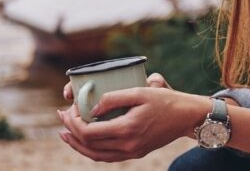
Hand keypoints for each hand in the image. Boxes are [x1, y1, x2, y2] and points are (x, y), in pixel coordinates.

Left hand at [57, 76, 201, 161]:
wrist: (187, 117)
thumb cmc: (167, 101)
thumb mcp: (141, 92)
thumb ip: (114, 97)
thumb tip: (92, 108)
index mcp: (127, 129)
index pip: (88, 132)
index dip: (74, 121)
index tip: (70, 108)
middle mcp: (127, 145)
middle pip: (88, 145)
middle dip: (71, 130)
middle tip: (62, 116)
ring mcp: (131, 152)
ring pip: (95, 154)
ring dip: (77, 144)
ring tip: (65, 133)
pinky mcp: (135, 153)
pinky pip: (106, 157)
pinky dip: (92, 151)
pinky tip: (86, 142)